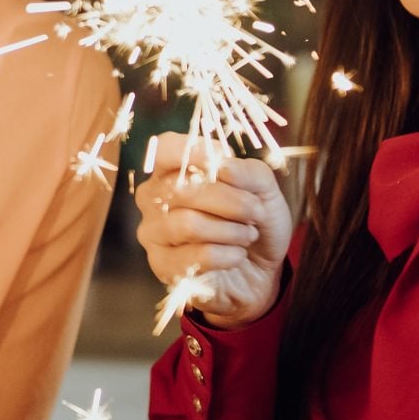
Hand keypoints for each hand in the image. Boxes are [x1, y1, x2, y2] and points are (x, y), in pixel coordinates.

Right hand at [134, 137, 292, 328]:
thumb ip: (248, 172)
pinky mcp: (162, 265)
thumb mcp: (264, 190)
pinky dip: (226, 255)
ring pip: (187, 224)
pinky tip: (237, 255)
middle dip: (230, 201)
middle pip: (181, 189)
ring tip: (248, 235)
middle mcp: (155, 198)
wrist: (261, 270)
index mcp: (173, 170)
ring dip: (230, 231)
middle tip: (256, 212)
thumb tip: (224, 165)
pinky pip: (193, 256)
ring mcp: (154, 232)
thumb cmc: (255, 222)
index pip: (166, 149)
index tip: (225, 164)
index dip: (194, 152)